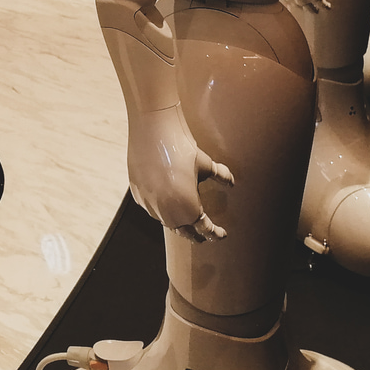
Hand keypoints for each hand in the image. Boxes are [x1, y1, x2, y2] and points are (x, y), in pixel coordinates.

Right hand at [126, 103, 233, 241]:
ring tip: (183, 220)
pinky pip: (152, 208)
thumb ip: (221, 175)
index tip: (221, 235)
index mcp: (188, 208)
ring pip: (166, 221)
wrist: (152, 133)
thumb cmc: (182, 148)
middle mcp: (168, 212)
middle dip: (193, 234)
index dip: (215, 233)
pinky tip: (164, 201)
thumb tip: (231, 182)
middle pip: (183, 230)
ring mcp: (150, 205)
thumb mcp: (206, 164)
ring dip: (177, 222)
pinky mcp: (138, 195)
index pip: (204, 228)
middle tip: (201, 237)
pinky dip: (161, 208)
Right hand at [284, 0, 331, 13]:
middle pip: (309, 9)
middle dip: (313, 8)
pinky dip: (291, 0)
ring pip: (297, 6)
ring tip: (303, 3)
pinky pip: (287, 0)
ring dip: (301, 4)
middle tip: (316, 8)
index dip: (325, 6)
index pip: (321, 5)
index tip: (327, 6)